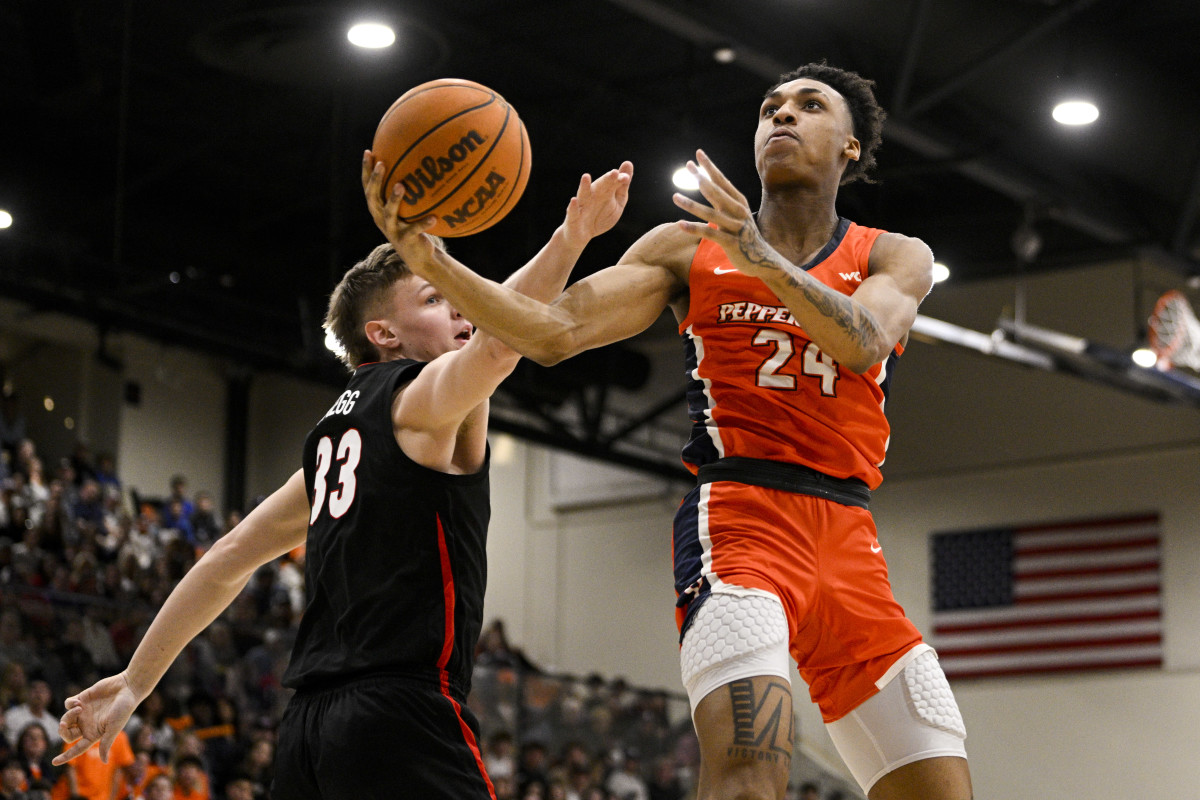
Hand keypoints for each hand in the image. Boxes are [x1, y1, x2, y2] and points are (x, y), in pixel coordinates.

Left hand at [53, 673, 138, 764]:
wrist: (128, 688)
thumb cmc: (124, 709)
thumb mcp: (114, 727)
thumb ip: (106, 743)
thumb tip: (104, 762)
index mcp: (94, 734)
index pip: (77, 749)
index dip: (65, 756)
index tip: (54, 762)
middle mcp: (87, 724)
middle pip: (67, 734)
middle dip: (62, 731)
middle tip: (63, 724)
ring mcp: (84, 712)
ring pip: (65, 719)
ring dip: (68, 715)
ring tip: (79, 708)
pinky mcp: (83, 698)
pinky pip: (67, 704)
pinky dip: (69, 704)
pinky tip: (78, 701)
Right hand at [361, 150, 439, 263]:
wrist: (419, 257)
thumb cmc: (413, 226)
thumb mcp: (407, 209)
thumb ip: (408, 191)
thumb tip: (419, 163)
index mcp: (378, 209)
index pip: (368, 187)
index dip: (366, 171)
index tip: (368, 152)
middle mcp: (381, 219)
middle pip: (373, 198)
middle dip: (376, 180)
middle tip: (381, 164)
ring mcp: (392, 230)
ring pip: (389, 213)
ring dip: (394, 199)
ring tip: (401, 185)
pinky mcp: (406, 240)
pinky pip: (415, 230)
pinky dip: (424, 223)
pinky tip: (434, 217)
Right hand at [560, 161, 633, 249]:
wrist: (580, 236)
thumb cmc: (600, 217)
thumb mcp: (616, 203)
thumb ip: (622, 186)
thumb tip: (628, 163)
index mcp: (603, 192)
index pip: (612, 183)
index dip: (619, 180)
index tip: (626, 178)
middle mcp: (592, 196)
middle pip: (600, 186)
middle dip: (606, 180)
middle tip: (614, 173)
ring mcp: (581, 206)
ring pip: (583, 195)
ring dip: (584, 186)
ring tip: (586, 176)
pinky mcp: (572, 218)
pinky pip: (572, 212)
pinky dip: (572, 207)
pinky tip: (573, 200)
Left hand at [671, 149, 782, 278]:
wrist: (762, 259)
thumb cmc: (745, 236)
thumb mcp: (736, 216)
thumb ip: (722, 202)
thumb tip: (707, 186)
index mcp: (739, 202)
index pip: (722, 180)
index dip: (710, 167)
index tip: (698, 154)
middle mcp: (738, 211)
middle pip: (716, 191)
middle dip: (700, 178)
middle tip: (687, 165)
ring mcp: (735, 226)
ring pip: (709, 213)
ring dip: (690, 204)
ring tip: (675, 196)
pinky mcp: (731, 242)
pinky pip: (709, 233)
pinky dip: (694, 228)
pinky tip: (680, 223)